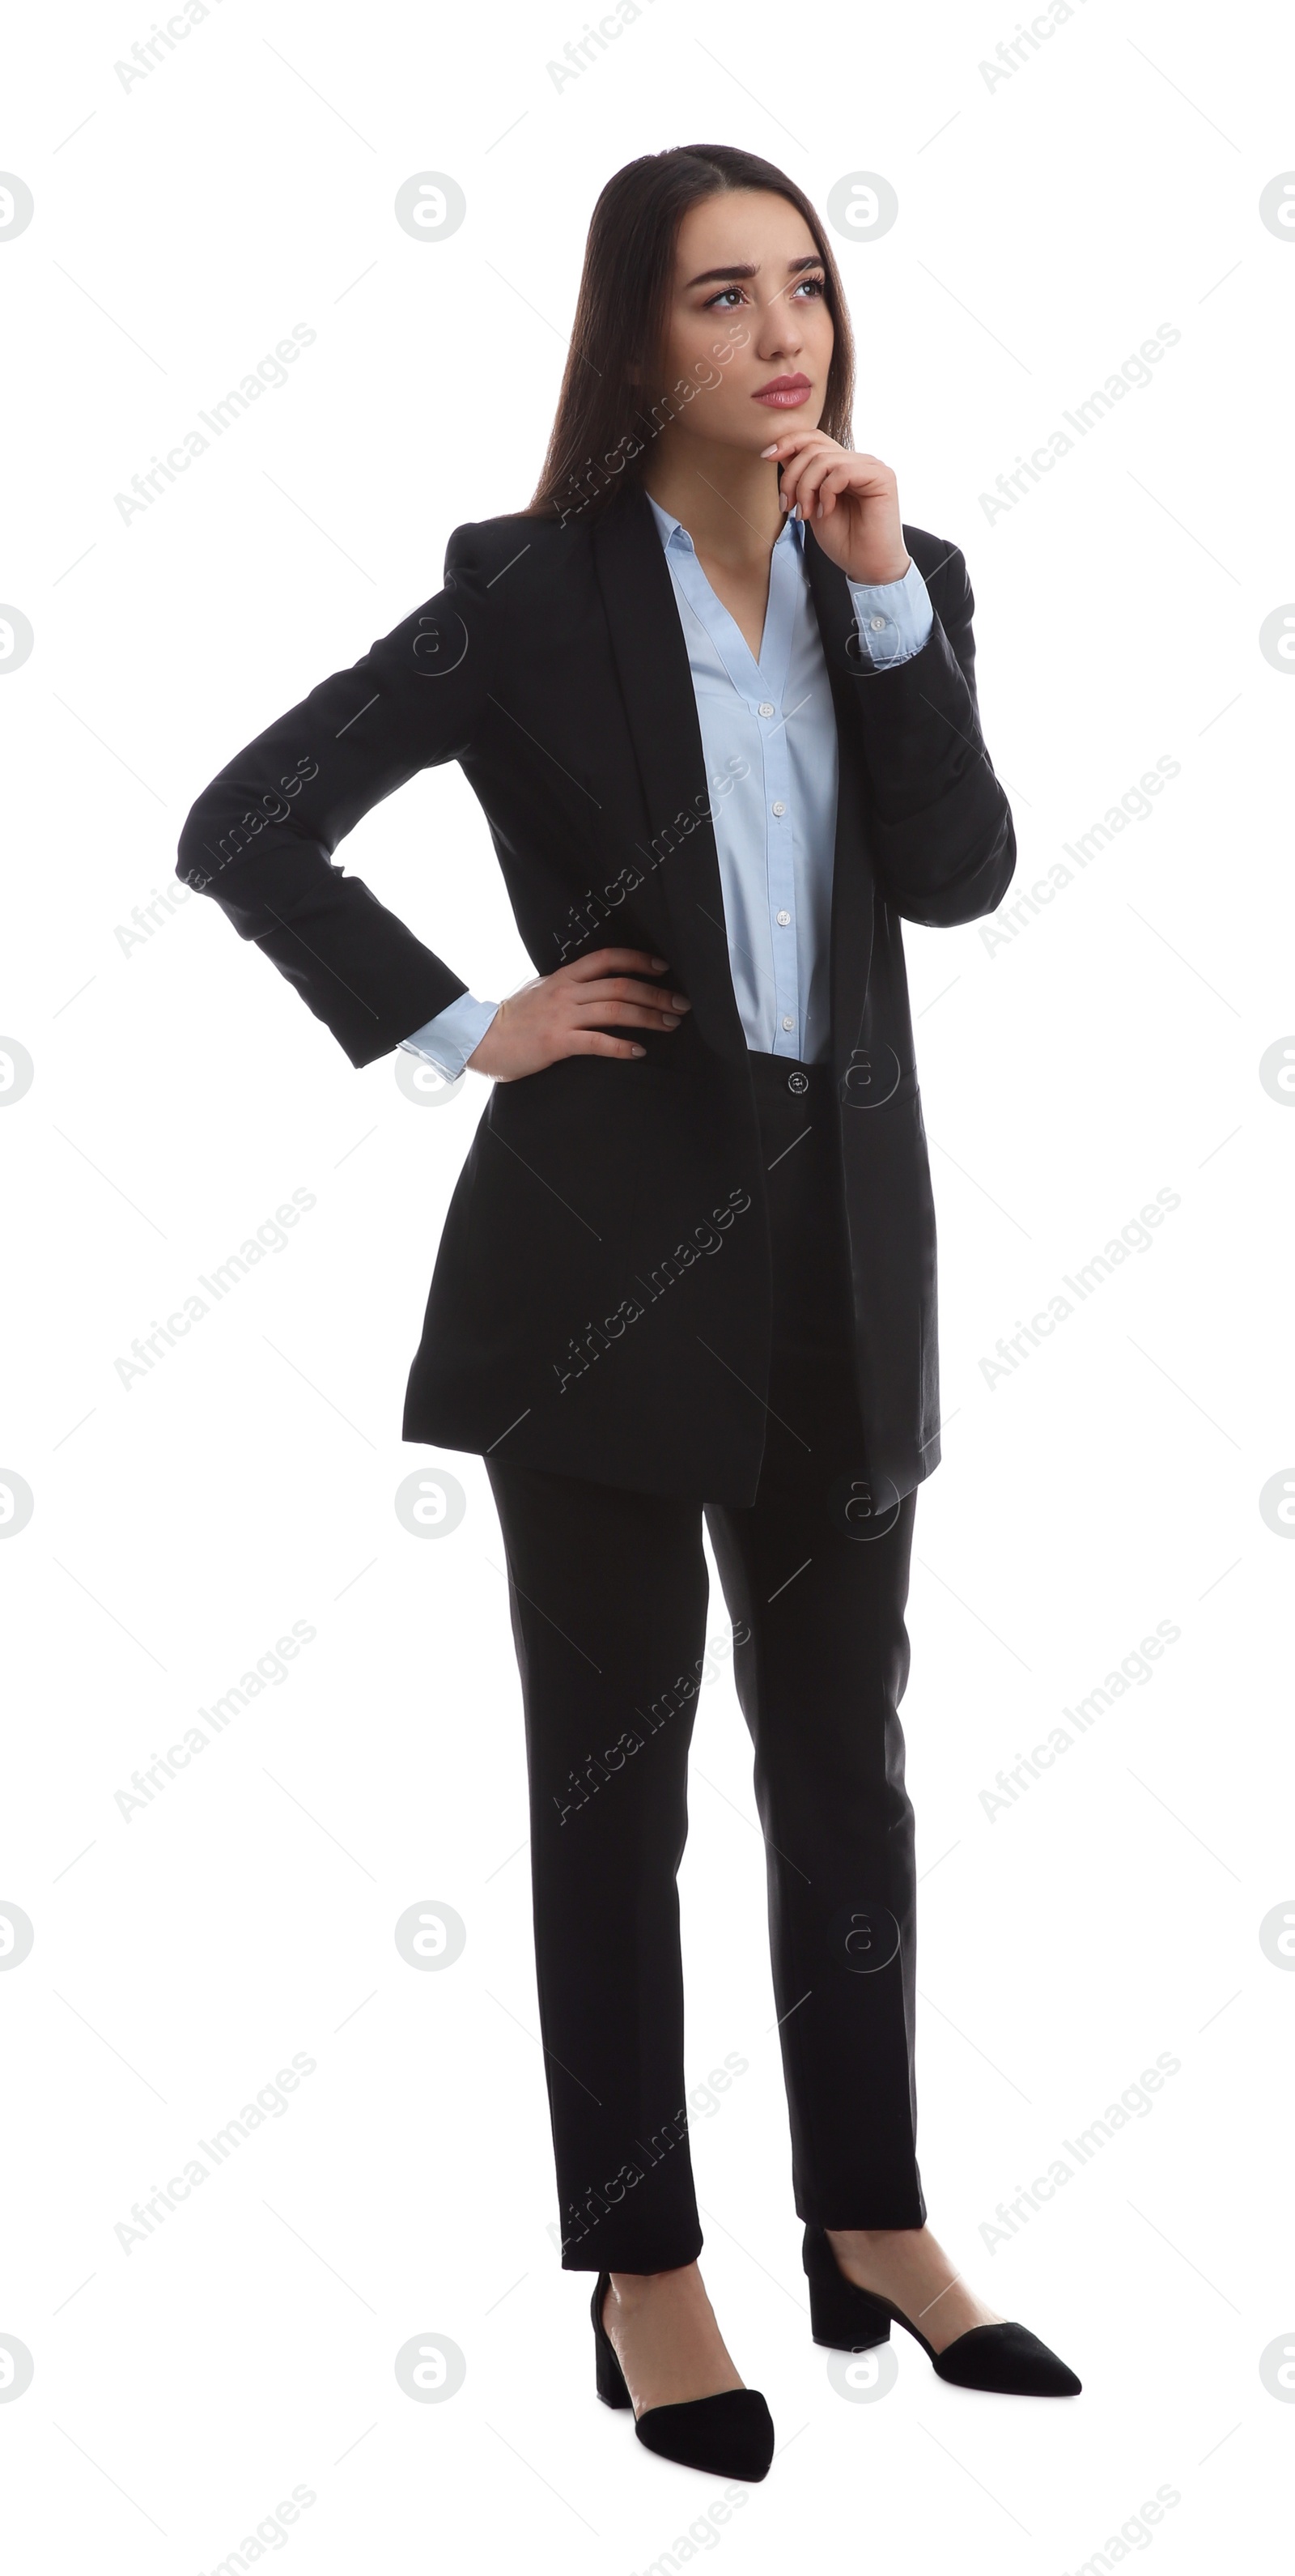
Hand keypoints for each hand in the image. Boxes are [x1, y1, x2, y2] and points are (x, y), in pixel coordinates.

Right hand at [466, 946, 690, 1080]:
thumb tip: (599, 989)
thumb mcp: (542, 992)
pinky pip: (597, 1042)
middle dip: (656, 994)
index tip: (663, 967)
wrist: (481, 1039)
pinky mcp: (557, 1042)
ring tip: (671, 1024)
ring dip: (648, 1016)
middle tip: (681, 1004)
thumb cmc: (513, 1019)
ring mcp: (562, 1016)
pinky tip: (639, 1051)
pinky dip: (621, 1046)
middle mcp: (567, 991)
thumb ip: (570, 988)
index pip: (608, 958)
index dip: (639, 960)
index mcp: (565, 976)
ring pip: (615, 1010)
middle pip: (621, 985)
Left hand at [760, 432, 909, 585]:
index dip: (788, 442)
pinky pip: (842, 471)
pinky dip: (826, 493)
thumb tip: (779, 452)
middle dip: (792, 476)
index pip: (813, 438)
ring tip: (805, 514)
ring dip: (805, 488)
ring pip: (824, 459)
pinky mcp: (882, 477)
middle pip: (814, 447)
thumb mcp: (811, 505)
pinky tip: (825, 512)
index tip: (766, 457)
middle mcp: (858, 461)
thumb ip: (802, 479)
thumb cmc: (843, 541)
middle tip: (787, 506)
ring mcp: (871, 466)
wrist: (868, 568)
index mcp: (842, 465)